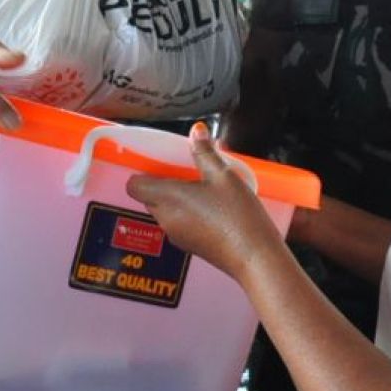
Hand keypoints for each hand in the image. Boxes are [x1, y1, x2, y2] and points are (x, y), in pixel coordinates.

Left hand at [126, 122, 281, 279]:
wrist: (255, 258)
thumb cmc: (238, 217)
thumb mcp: (223, 176)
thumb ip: (205, 152)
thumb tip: (196, 132)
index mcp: (167, 198)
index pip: (134, 186)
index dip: (142, 172)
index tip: (159, 163)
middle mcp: (166, 218)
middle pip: (149, 197)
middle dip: (163, 183)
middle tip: (187, 172)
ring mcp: (177, 235)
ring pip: (165, 210)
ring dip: (178, 199)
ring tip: (205, 189)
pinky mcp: (190, 246)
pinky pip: (180, 223)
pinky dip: (189, 214)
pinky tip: (213, 208)